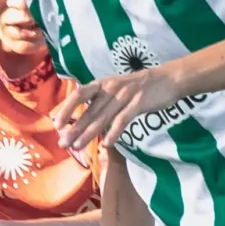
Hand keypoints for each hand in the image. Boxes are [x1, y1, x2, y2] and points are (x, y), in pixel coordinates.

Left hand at [56, 59, 195, 154]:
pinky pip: (123, 120)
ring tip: (77, 147)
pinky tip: (106, 144)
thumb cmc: (140, 87)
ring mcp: (125, 95)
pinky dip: (114, 132)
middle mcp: (111, 88)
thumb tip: (84, 118)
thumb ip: (102, 101)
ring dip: (88, 133)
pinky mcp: (138, 103)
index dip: (67, 108)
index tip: (56, 123)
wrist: (168, 79)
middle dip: (74, 128)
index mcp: (103, 84)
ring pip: (102, 117)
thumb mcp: (117, 88)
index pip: (79, 94)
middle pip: (89, 110)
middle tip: (63, 144)